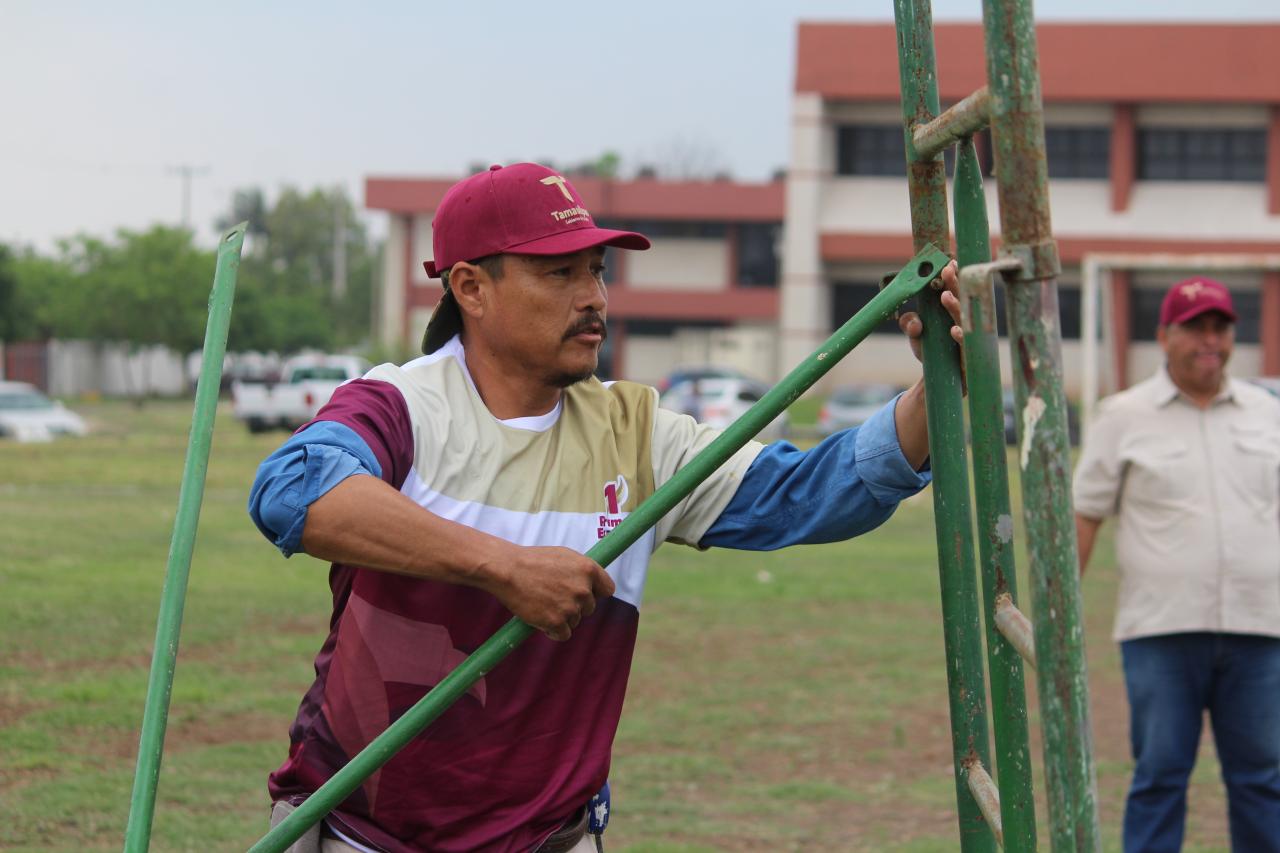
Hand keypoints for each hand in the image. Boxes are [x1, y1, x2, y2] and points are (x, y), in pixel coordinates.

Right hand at [482, 545, 615, 640]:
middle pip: (589, 608)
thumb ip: (581, 570)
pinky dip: (553, 631)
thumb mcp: (564, 555)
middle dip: (575, 605)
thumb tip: (592, 583)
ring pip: (575, 621)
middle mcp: (583, 589)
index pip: (607, 589)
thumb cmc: (533, 560)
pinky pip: (563, 634)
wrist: (508, 571)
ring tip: (543, 604)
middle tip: (554, 597)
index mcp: (588, 569)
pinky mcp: (556, 622)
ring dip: (562, 618)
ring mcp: (571, 607)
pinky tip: (542, 619)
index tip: (585, 594)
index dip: (595, 592)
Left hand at [898, 259, 962, 361]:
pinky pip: (966, 344)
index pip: (955, 290)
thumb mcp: (915, 336)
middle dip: (955, 284)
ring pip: (964, 318)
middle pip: (962, 298)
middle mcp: (963, 321)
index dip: (954, 276)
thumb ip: (909, 324)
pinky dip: (960, 336)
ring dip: (955, 306)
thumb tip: (913, 321)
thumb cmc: (932, 351)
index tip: (949, 262)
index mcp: (952, 312)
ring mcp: (968, 337)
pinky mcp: (968, 355)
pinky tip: (953, 330)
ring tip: (945, 296)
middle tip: (947, 270)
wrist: (941, 380)